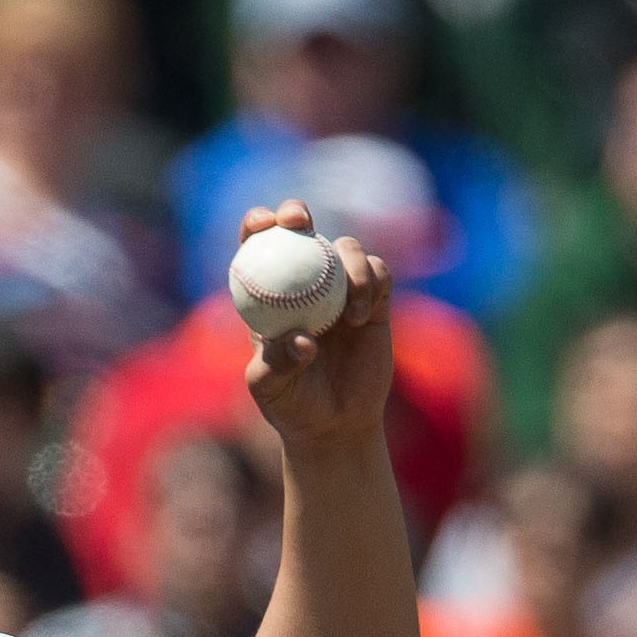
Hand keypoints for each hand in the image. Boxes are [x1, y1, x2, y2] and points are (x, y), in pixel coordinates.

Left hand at [238, 205, 393, 456]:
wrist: (335, 425)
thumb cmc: (292, 406)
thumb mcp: (271, 389)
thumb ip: (277, 363)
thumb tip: (302, 339)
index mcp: (270, 295)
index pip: (257, 247)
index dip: (257, 224)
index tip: (264, 223)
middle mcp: (305, 283)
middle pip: (299, 229)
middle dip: (295, 211)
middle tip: (299, 222)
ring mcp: (340, 288)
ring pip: (346, 248)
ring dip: (351, 264)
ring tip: (352, 311)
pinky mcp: (374, 300)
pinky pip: (378, 272)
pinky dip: (372, 282)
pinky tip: (362, 316)